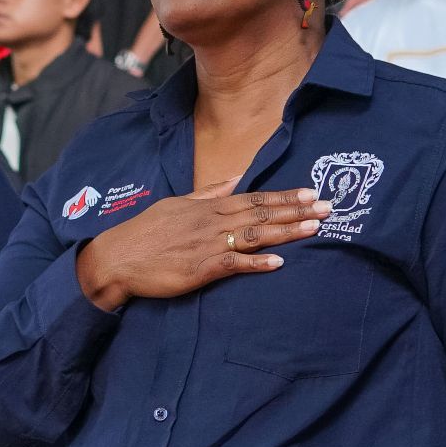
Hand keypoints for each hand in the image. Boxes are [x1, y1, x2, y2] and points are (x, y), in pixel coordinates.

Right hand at [73, 179, 329, 311]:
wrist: (117, 258)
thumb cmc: (145, 233)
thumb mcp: (177, 203)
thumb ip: (210, 191)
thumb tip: (236, 177)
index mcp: (208, 206)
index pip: (254, 198)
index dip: (284, 196)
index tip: (311, 192)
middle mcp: (211, 222)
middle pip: (261, 214)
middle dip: (296, 210)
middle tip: (328, 206)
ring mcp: (207, 245)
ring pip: (254, 235)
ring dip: (285, 231)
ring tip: (314, 228)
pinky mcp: (200, 269)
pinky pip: (233, 264)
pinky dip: (256, 263)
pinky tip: (278, 262)